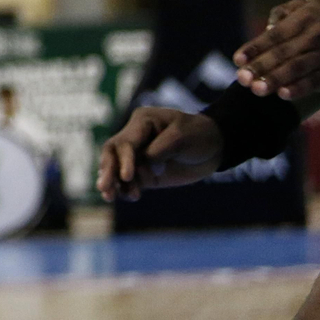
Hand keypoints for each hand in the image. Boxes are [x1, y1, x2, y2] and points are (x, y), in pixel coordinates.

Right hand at [95, 106, 222, 200]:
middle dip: (108, 171)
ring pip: (116, 168)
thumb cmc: (199, 135)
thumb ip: (161, 150)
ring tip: (110, 197)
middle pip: (112, 153)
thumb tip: (144, 167)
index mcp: (142, 122)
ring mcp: (137, 156)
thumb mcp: (183, 136)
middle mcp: (134, 138)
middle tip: (104, 188)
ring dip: (113, 183)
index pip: (126, 142)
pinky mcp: (143, 172)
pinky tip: (127, 197)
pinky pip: (129, 181)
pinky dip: (125, 189)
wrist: (215, 148)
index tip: (127, 177)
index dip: (125, 160)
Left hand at [234, 0, 319, 99]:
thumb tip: (267, 30)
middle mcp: (316, 36)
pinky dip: (299, 88)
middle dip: (261, 66)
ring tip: (256, 89)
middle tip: (242, 78)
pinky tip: (283, 94)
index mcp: (304, 18)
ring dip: (276, 79)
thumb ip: (279, 16)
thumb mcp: (297, 7)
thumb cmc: (311, 18)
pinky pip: (316, 80)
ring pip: (298, 67)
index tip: (237, 60)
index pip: (275, 35)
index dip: (256, 48)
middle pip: (284, 52)